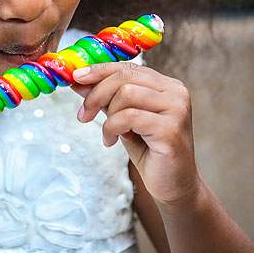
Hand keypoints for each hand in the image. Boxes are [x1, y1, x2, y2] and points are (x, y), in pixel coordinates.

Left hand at [71, 62, 200, 206]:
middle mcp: (176, 92)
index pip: (128, 67)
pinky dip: (112, 127)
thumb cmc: (149, 150)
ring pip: (126, 93)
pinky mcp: (171, 130)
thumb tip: (79, 80)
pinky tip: (111, 141)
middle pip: (125, 77)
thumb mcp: (123, 119)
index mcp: (167, 85)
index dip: (99, 70)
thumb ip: (106, 98)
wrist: (173, 185)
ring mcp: (177, 110)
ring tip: (107, 134)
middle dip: (96, 94)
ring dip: (107, 116)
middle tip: (83, 114)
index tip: (76, 78)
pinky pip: (130, 117)